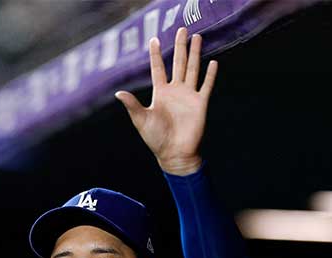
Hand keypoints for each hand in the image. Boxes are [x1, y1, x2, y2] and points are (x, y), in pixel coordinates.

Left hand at [115, 27, 217, 175]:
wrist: (175, 154)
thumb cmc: (156, 139)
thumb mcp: (141, 120)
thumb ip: (132, 105)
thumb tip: (118, 93)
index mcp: (160, 93)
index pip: (158, 68)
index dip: (156, 54)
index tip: (154, 39)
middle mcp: (175, 91)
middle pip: (178, 63)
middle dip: (180, 46)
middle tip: (182, 29)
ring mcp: (188, 96)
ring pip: (193, 69)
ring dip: (195, 54)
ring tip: (197, 37)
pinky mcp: (200, 104)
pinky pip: (206, 86)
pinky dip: (210, 75)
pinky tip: (212, 62)